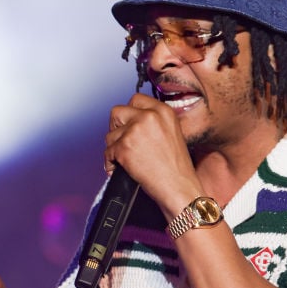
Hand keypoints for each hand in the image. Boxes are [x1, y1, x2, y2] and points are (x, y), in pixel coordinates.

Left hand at [104, 93, 202, 208]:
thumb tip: (132, 122)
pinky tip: (122, 169)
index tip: (128, 125)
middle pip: (117, 112)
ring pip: (110, 135)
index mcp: (164, 111)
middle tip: (122, 141)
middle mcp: (149, 116)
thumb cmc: (177, 168)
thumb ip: (154, 123)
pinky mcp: (125, 147)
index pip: (136, 99)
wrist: (179, 187)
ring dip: (114, 149)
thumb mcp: (172, 134)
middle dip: (116, 127)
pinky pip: (107, 153)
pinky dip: (111, 163)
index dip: (129, 114)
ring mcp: (136, 130)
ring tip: (127, 160)